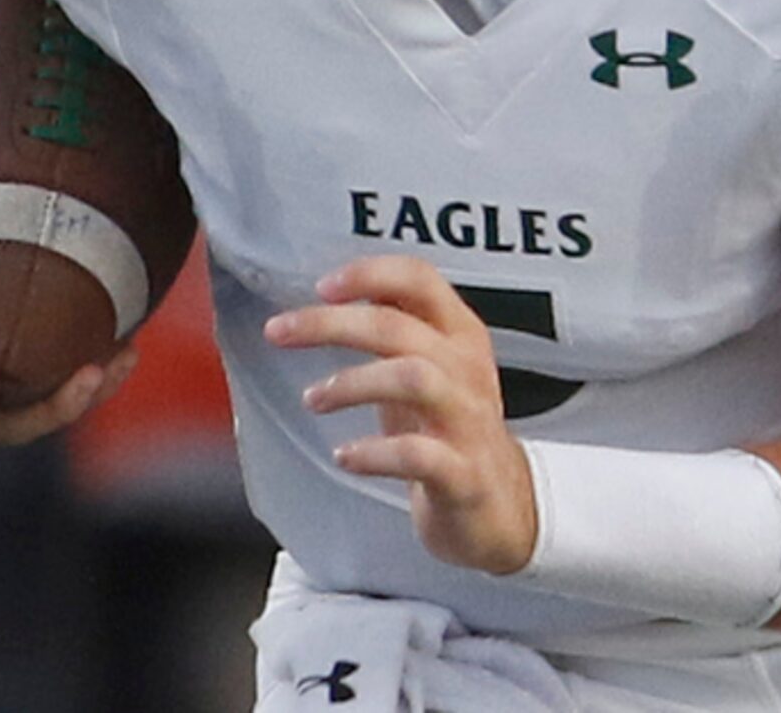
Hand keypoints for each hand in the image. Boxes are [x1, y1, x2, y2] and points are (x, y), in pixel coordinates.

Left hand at [267, 254, 536, 574]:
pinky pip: (419, 454)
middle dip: (330, 324)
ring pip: (413, 378)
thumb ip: (391, 326)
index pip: (419, 279)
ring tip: (312, 398)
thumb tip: (335, 289)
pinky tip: (344, 456)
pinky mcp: (464, 475)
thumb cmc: (448, 427)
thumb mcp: (425, 365)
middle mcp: (468, 369)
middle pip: (397, 326)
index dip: (368, 274)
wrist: (500, 505)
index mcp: (459, 333)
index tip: (321, 286)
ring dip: (351, 383)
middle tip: (280, 332)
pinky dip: (374, 452)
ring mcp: (469, 422)